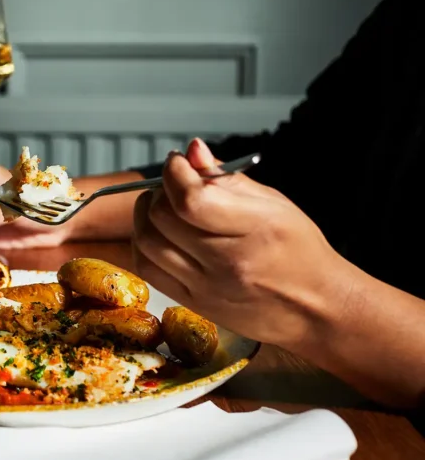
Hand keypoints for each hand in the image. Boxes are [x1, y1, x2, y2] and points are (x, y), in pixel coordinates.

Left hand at [131, 138, 354, 347]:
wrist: (316, 308)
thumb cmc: (299, 250)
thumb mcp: (274, 204)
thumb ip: (227, 178)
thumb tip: (191, 151)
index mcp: (255, 228)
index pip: (191, 200)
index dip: (174, 173)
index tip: (177, 162)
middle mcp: (228, 261)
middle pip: (163, 217)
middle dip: (159, 191)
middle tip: (173, 186)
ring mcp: (207, 287)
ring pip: (148, 242)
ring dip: (146, 217)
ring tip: (163, 208)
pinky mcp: (193, 304)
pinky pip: (147, 269)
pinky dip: (144, 245)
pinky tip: (159, 234)